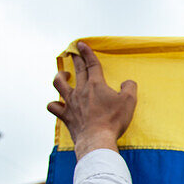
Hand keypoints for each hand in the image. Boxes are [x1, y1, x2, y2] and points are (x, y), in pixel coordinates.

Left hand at [48, 42, 137, 159]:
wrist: (97, 139)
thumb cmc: (113, 120)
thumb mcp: (129, 101)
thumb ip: (129, 87)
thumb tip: (127, 82)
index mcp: (96, 85)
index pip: (91, 64)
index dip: (87, 53)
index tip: (81, 44)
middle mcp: (81, 91)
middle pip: (77, 70)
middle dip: (75, 59)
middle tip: (73, 52)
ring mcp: (71, 103)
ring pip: (59, 84)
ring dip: (60, 76)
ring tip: (63, 74)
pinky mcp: (66, 116)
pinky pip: (54, 106)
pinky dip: (54, 104)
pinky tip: (57, 103)